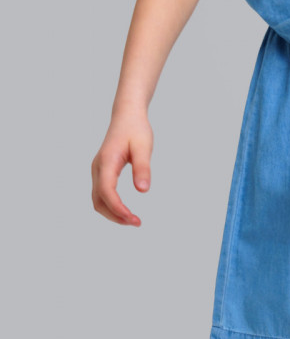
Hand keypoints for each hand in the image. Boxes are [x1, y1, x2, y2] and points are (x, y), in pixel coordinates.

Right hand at [91, 109, 152, 225]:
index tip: (133, 219)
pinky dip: (111, 206)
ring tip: (132, 219)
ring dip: (112, 213)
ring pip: (98, 200)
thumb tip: (143, 190)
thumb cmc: (136, 129)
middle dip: (115, 216)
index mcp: (106, 161)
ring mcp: (97, 170)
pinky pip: (101, 194)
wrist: (127, 115)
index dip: (118, 209)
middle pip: (99, 201)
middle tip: (136, 222)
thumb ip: (142, 168)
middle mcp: (98, 168)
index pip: (107, 192)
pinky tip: (125, 210)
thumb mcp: (144, 147)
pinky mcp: (101, 172)